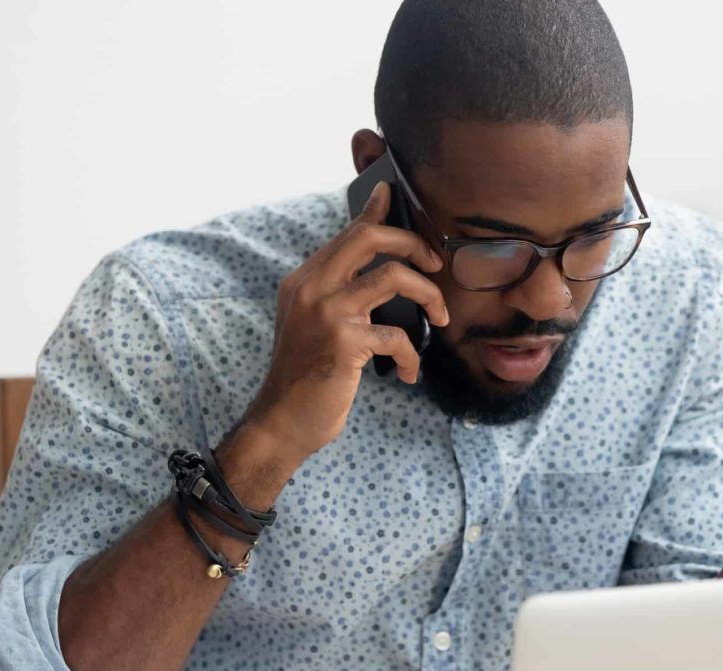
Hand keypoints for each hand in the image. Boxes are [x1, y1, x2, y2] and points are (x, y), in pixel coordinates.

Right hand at [238, 181, 448, 466]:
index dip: (377, 211)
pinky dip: (412, 356)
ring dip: (428, 296)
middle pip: (370, 238)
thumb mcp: (315, 325)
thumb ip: (339, 293)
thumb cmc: (307, 376)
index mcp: (304, 280)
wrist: (281, 423)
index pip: (348, 233)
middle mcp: (311, 288)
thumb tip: (377, 267)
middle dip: (414, 244)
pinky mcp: (344, 343)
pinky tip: (409, 373)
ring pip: (393, 276)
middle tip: (435, 266)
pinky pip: (397, 336)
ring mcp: (327, 313)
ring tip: (440, 319)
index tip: (393, 195)